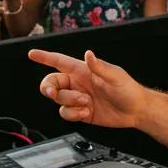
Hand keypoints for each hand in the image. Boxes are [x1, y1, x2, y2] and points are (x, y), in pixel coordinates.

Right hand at [29, 49, 145, 128]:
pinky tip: (86, 112)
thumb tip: (88, 54)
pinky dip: (73, 114)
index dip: (44, 57)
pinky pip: (66, 113)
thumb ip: (100, 66)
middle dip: (48, 87)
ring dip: (69, 102)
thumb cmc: (128, 90)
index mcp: (83, 71)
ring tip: (86, 103)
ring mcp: (78, 98)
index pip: (59, 61)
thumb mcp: (115, 76)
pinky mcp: (80, 112)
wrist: (135, 111)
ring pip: (58, 100)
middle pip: (51, 82)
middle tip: (54, 92)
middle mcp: (77, 83)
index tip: (32, 53)